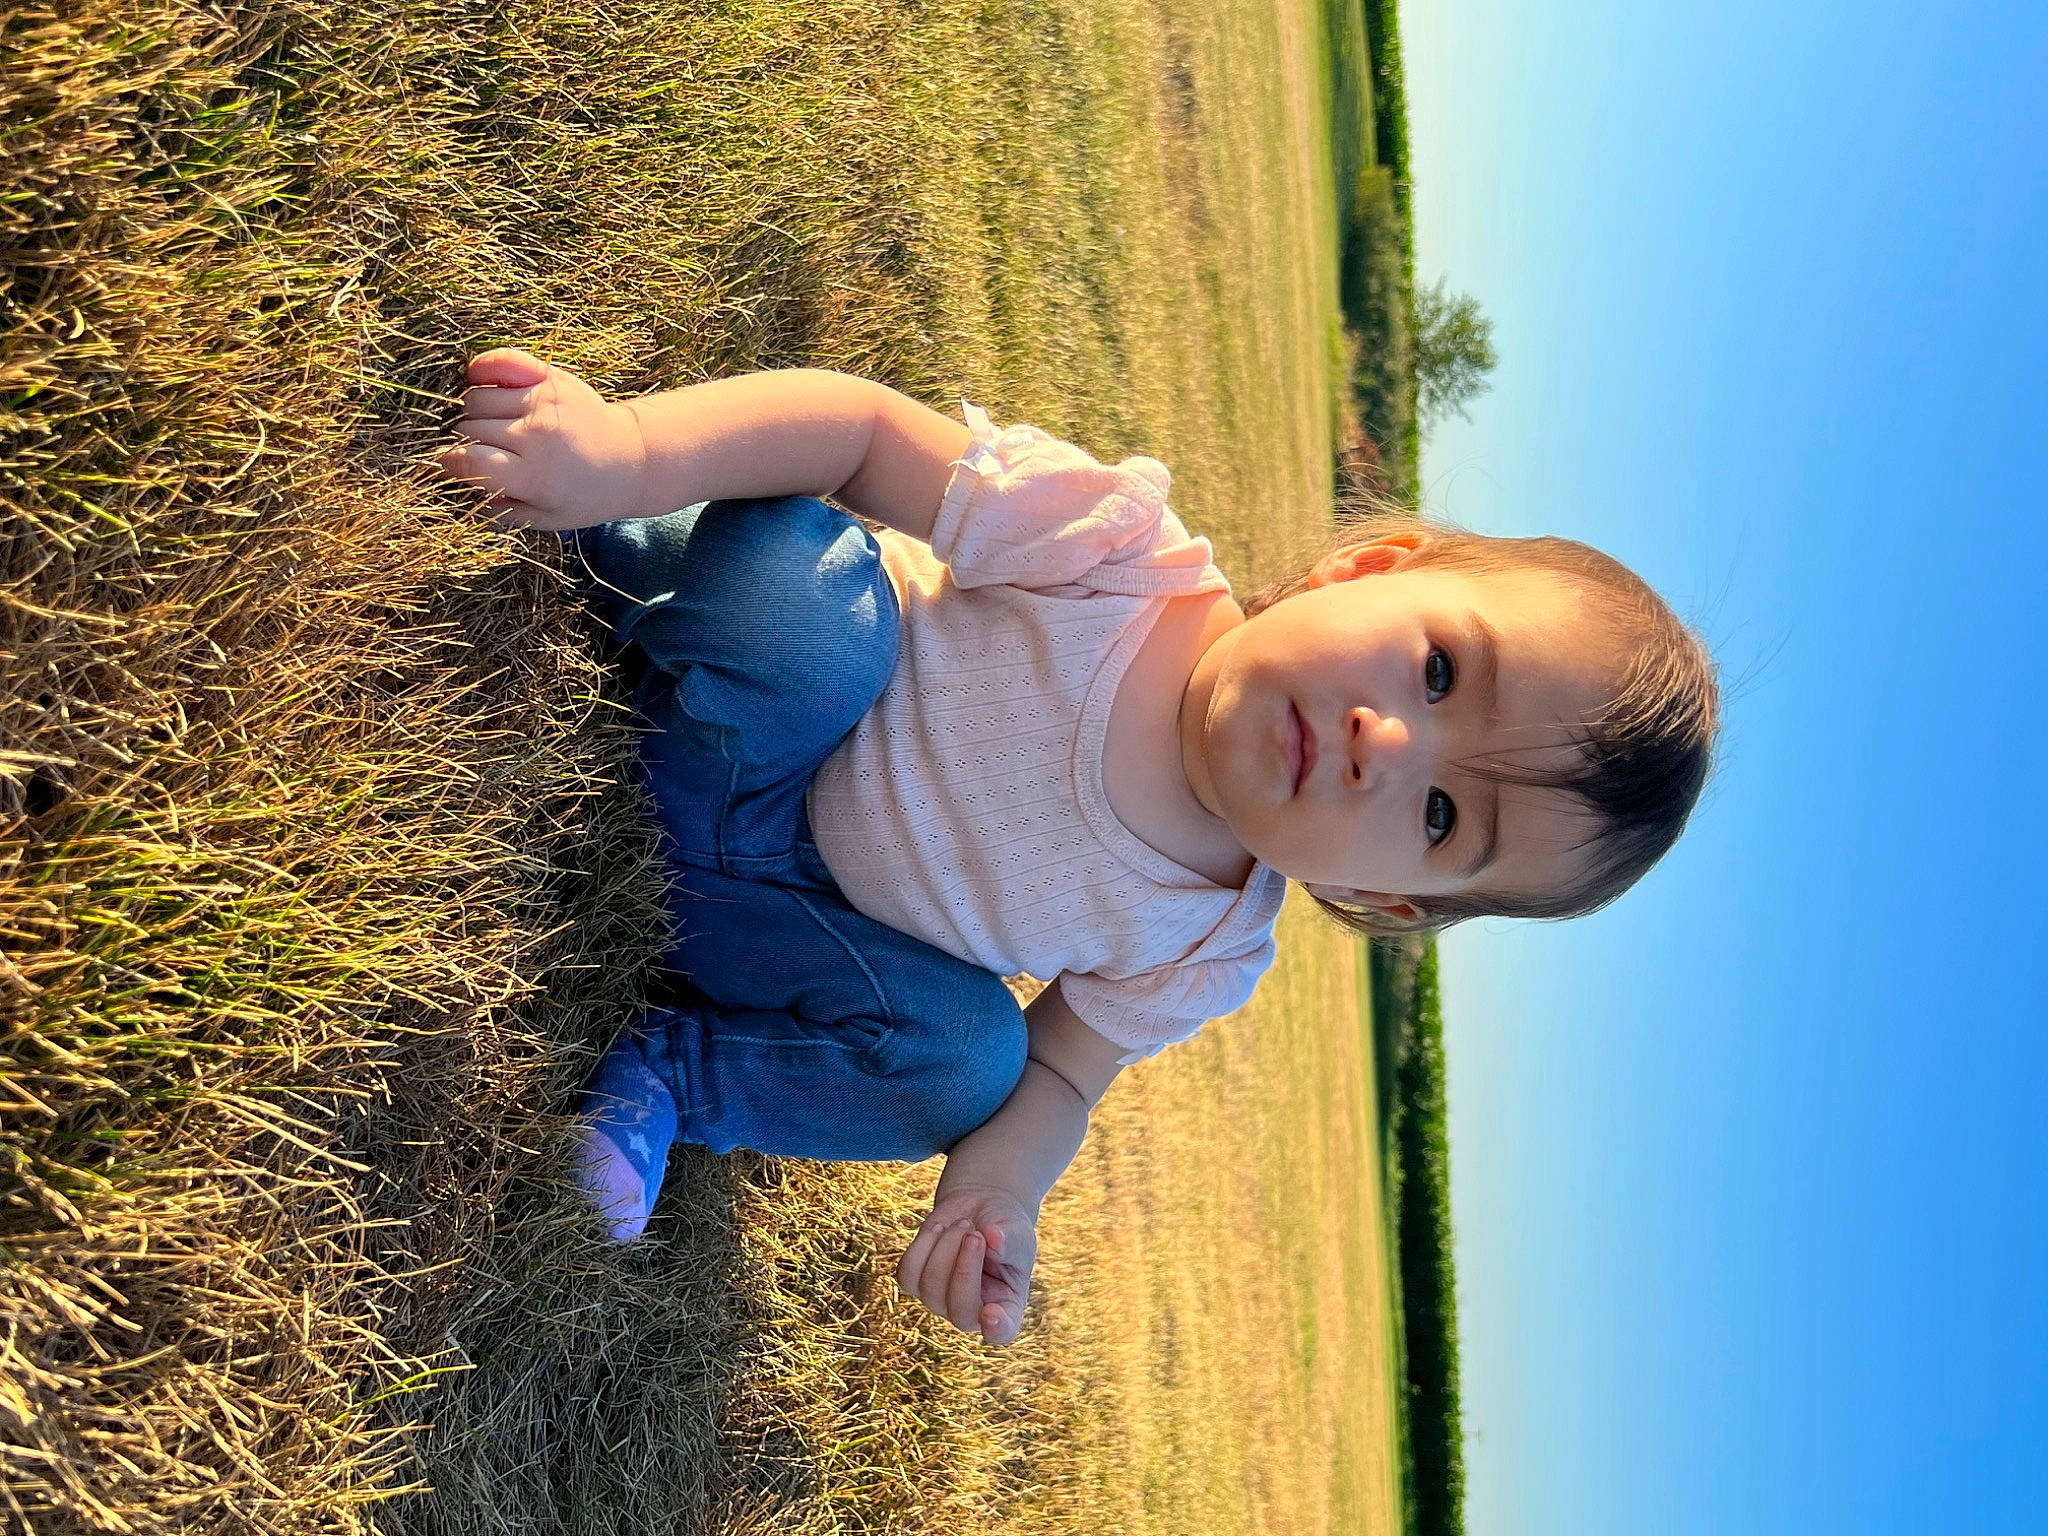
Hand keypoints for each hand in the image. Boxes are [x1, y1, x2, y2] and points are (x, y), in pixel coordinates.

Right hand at [435, 347, 650, 529]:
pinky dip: (482, 370)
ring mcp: (543, 400)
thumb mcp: (546, 518)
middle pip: (468, 429)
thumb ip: (500, 508)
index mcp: (536, 475)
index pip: (469, 461)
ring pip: (475, 399)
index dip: (449, 464)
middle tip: (481, 452)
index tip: (448, 466)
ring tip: (491, 428)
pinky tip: (480, 384)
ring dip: (473, 414)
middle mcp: (537, 434)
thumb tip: (456, 485)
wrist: (632, 459)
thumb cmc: (585, 496)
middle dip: (465, 443)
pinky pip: (500, 361)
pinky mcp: (550, 377)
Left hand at [896, 1186, 1037, 1346]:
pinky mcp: (917, 1283)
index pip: (1002, 1331)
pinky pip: (907, 1272)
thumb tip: (993, 1238)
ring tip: (963, 1224)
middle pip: (959, 1311)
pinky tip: (939, 1228)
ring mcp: (941, 1301)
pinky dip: (922, 1244)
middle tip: (975, 1234)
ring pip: (930, 1287)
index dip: (995, 1328)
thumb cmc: (1006, 1227)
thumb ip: (1009, 1240)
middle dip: (965, 1267)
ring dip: (945, 1247)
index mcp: (1006, 1306)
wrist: (981, 1209)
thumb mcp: (1017, 1232)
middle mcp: (973, 1312)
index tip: (991, 1314)